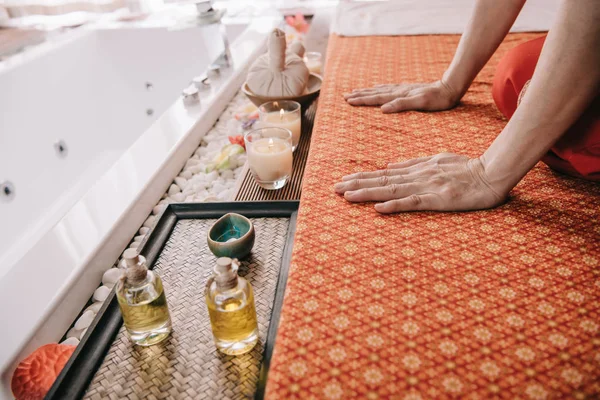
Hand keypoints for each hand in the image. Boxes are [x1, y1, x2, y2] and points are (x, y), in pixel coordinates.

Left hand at [334, 153, 506, 212]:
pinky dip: (395, 205)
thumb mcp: (436, 159)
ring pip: (392, 190)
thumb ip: (412, 163)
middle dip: (357, 185)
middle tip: (334, 188)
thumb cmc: (466, 168)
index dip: (362, 178)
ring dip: (368, 193)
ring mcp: (427, 187)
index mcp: (416, 168)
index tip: (343, 181)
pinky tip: (378, 209)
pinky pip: (413, 203)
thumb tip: (387, 167)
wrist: (492, 172)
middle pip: (382, 181)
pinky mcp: (438, 199)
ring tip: (347, 196)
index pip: (383, 174)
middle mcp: (417, 176)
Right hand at [343, 80, 459, 112]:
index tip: (348, 100)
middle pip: (374, 93)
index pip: (376, 98)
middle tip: (345, 96)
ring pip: (379, 90)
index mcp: (398, 95)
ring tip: (355, 91)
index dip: (361, 100)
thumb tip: (383, 109)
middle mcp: (398, 90)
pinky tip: (376, 88)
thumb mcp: (420, 103)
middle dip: (359, 95)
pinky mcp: (407, 89)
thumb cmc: (436, 100)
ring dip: (366, 91)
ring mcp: (402, 89)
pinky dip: (378, 88)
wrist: (449, 87)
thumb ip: (401, 105)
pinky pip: (388, 88)